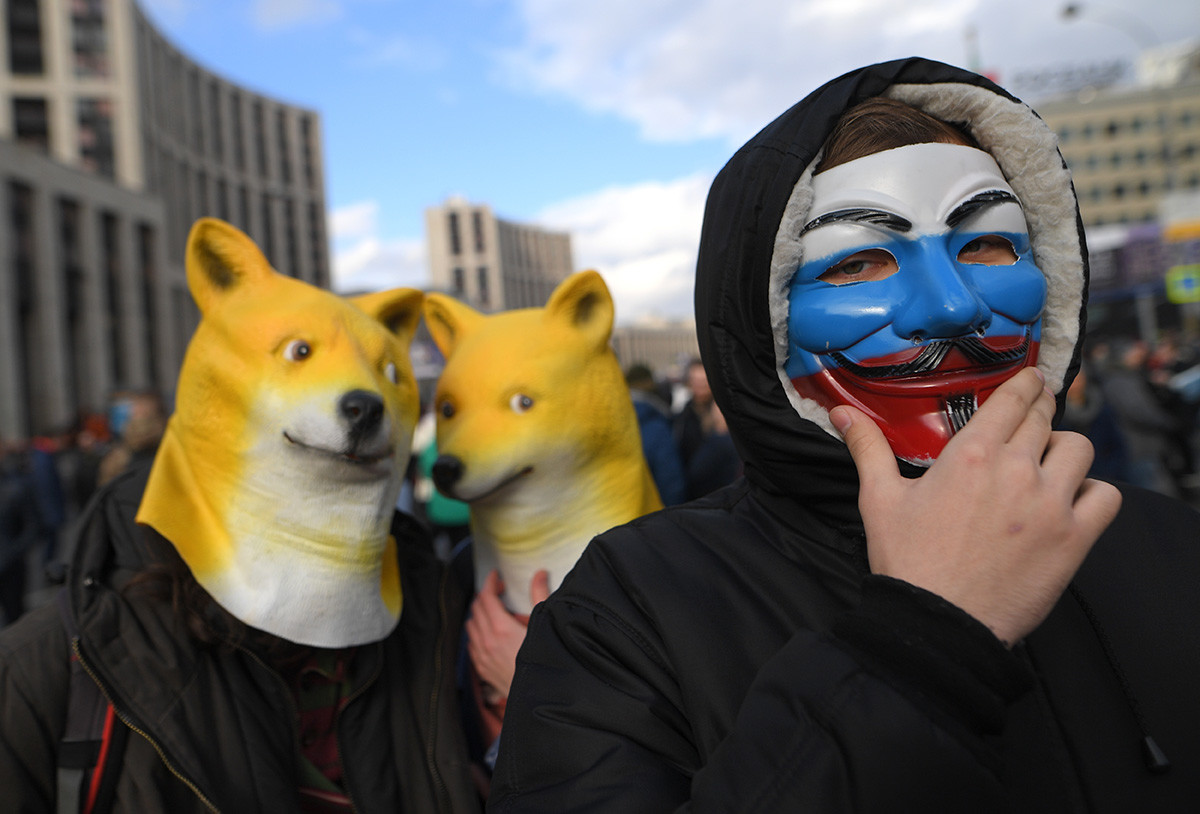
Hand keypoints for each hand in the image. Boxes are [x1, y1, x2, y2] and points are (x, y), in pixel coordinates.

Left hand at [466, 569, 550, 697]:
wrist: (540, 697)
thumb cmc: (545, 662)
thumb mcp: (544, 626)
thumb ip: (539, 596)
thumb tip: (538, 574)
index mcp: (501, 628)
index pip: (486, 597)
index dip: (490, 583)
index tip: (497, 576)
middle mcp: (487, 641)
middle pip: (477, 608)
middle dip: (486, 595)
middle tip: (499, 590)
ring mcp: (482, 655)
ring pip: (471, 625)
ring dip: (479, 613)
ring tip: (494, 610)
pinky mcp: (482, 668)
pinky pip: (471, 643)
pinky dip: (477, 632)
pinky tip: (489, 633)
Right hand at [830, 368, 1120, 646]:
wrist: (938, 623)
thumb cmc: (907, 561)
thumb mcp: (879, 499)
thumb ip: (868, 448)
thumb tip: (841, 413)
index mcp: (972, 454)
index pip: (1012, 399)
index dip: (1026, 384)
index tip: (1031, 380)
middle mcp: (1017, 470)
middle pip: (1044, 418)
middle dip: (1040, 410)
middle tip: (1035, 415)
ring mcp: (1051, 504)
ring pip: (1078, 450)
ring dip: (1064, 451)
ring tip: (1048, 464)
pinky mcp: (1074, 538)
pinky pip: (1105, 496)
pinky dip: (1093, 492)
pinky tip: (1072, 500)